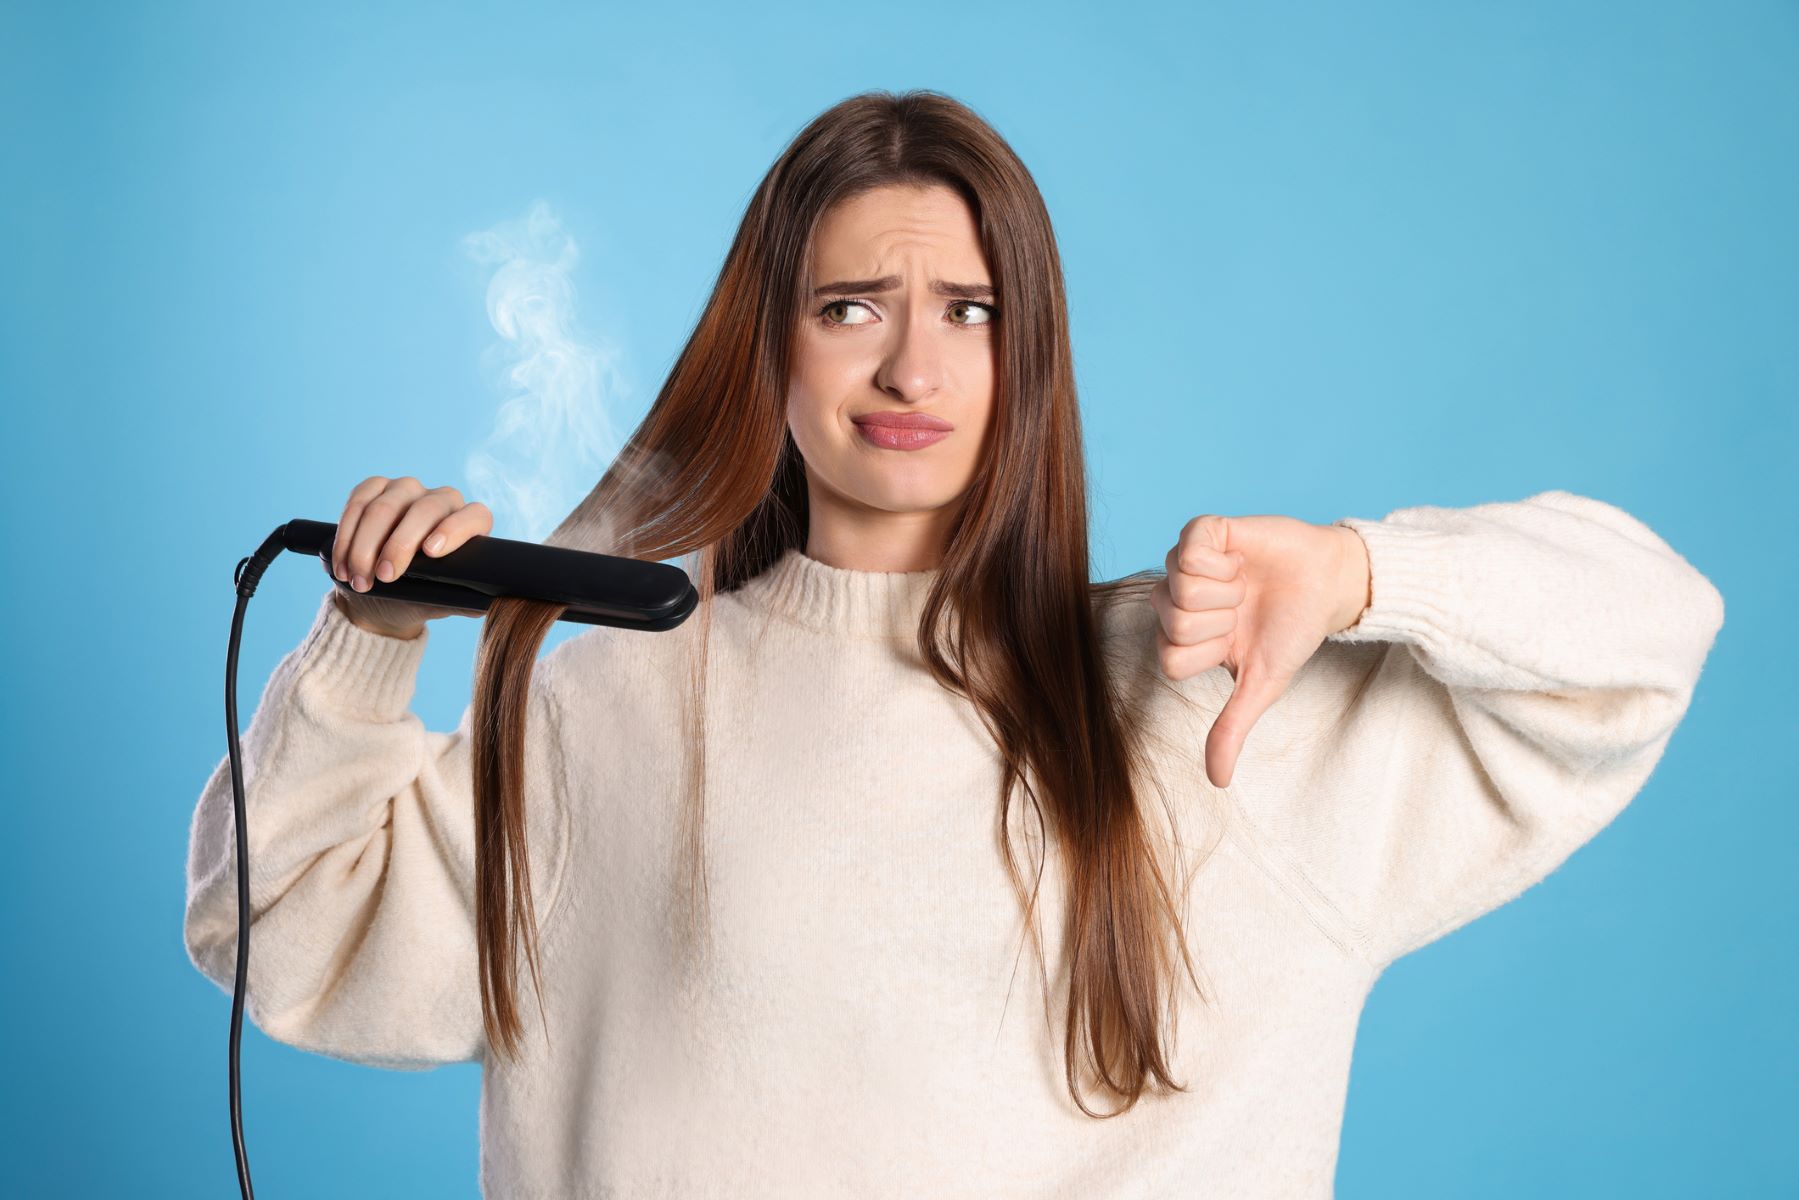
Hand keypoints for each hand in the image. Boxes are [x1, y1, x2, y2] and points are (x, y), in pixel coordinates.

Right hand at [330, 475, 493, 638]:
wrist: (381, 594)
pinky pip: (358, 503)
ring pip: (385, 508)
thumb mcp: (438, 602)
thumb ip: (459, 601)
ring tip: (359, 580)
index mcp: (470, 524)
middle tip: (384, 576)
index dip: (454, 530)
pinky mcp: (374, 488)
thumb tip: (484, 606)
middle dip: (399, 545)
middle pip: (425, 510)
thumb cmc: (419, 595)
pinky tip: (343, 564)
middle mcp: (443, 500)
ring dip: (365, 547)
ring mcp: (408, 490)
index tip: (431, 552)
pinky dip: (346, 537)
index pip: (475, 516)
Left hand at [1150, 513, 1370, 788]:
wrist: (1329, 584)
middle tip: (1244, 610)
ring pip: (1177, 586)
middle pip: (1172, 623)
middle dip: (1221, 621)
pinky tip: (1239, 561)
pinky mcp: (1203, 532)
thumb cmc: (1292, 632)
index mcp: (1186, 640)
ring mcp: (1186, 565)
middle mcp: (1178, 602)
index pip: (1169, 660)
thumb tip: (1216, 781)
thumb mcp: (1263, 685)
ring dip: (1224, 591)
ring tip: (1244, 585)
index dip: (1210, 653)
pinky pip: (1188, 549)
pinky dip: (1221, 561)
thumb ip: (1232, 728)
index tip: (1237, 642)